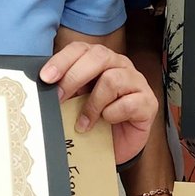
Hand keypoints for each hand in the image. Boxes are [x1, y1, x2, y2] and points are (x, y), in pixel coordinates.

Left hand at [40, 40, 156, 164]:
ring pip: (112, 79)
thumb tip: (46, 89)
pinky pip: (128, 103)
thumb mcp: (75, 102)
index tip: (46, 78)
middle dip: (74, 77)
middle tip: (59, 98)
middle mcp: (119, 65)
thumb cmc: (96, 120)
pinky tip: (107, 122)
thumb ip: (65, 91)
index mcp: (99, 59)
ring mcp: (136, 81)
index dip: (62, 60)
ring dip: (93, 104)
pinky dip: (112, 114)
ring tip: (83, 122)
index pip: (80, 49)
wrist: (116, 147)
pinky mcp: (148, 102)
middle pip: (98, 56)